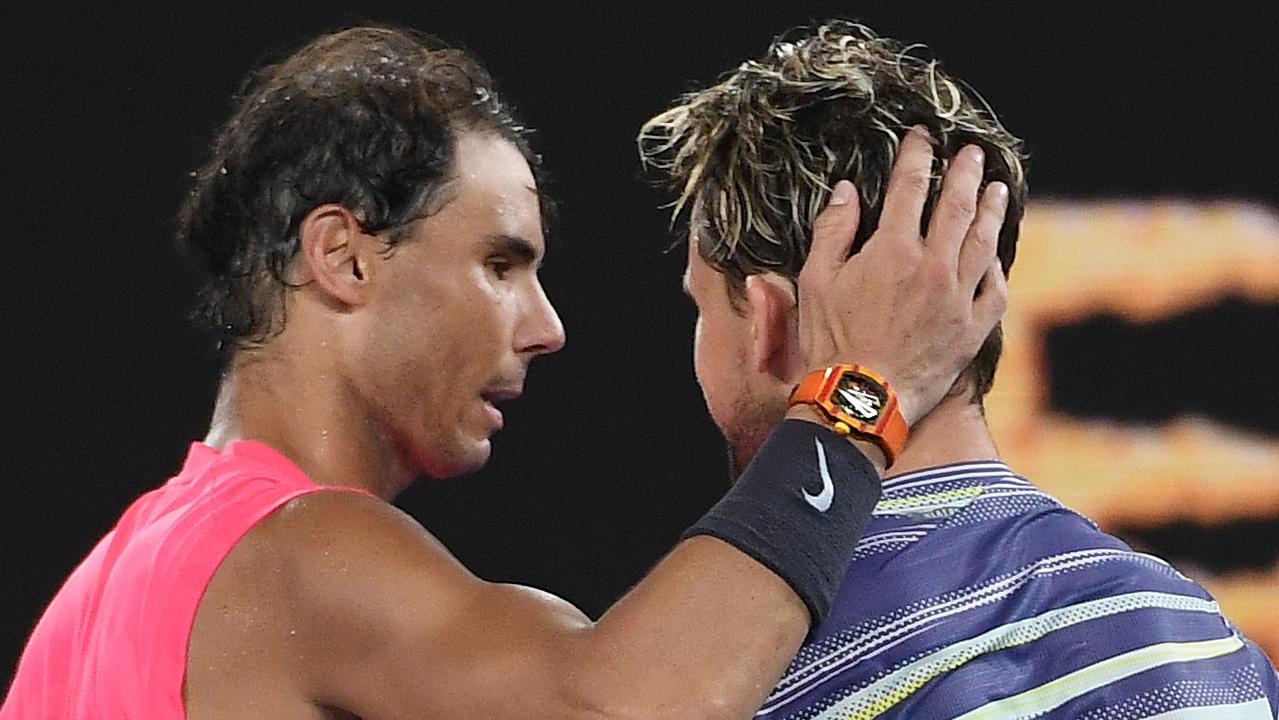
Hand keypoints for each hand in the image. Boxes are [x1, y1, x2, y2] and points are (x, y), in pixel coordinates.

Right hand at [795, 125, 1009, 425]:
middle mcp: (934, 267)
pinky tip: (996, 256)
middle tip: (972, 152)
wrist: (861, 401)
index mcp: (893, 250)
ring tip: (997, 188)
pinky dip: (997, 267)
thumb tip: (847, 190)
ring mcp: (958, 298)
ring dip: (991, 210)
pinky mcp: (972, 329)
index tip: (923, 136)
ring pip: (984, 242)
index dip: (917, 156)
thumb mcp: (816, 282)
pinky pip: (995, 289)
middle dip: (965, 172)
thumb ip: (833, 231)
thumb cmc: (830, 343)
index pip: (910, 187)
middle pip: (957, 205)